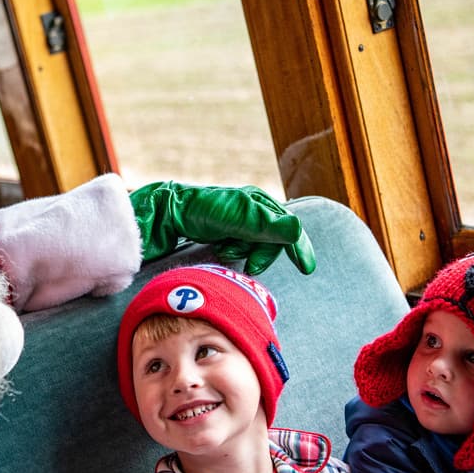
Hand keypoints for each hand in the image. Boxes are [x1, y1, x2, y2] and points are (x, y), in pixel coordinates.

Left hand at [129, 181, 315, 274]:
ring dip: (247, 254)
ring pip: (257, 246)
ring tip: (226, 252)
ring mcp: (239, 220)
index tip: (306, 269)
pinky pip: (242, 247)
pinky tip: (221, 251)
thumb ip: (267, 226)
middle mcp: (253, 209)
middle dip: (264, 254)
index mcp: (260, 202)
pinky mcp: (226, 230)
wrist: (167, 213)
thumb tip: (297, 232)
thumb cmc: (203, 212)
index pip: (289, 229)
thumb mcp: (238, 219)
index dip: (300, 249)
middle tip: (250, 265)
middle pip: (274, 241)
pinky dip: (236, 252)